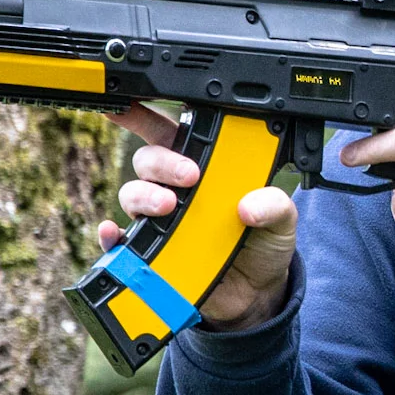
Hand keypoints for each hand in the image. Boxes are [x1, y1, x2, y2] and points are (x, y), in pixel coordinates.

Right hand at [100, 103, 295, 331]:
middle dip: (161, 161)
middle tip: (188, 175)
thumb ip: (276, 205)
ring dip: (144, 195)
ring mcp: (160, 220)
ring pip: (133, 193)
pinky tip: (116, 234)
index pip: (174, 131)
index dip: (147, 112)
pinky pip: (120, 242)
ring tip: (168, 207)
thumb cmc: (263, 244)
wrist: (256, 294)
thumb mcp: (282, 220)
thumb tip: (251, 205)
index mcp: (205, 166)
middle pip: (148, 158)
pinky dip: (113, 237)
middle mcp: (176, 189)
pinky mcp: (150, 252)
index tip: (134, 101)